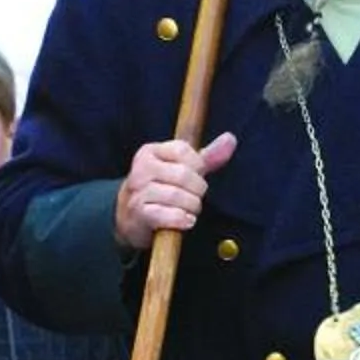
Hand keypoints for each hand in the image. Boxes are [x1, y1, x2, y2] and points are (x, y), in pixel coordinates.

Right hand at [114, 132, 237, 253]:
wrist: (128, 217)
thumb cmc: (160, 190)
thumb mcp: (180, 169)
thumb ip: (207, 157)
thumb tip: (230, 139)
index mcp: (150, 152)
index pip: (183, 150)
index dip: (198, 167)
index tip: (195, 177)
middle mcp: (141, 169)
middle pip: (184, 175)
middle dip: (197, 191)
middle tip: (194, 198)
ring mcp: (138, 191)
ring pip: (178, 196)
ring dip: (192, 207)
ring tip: (188, 211)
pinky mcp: (139, 214)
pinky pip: (170, 215)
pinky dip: (183, 220)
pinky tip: (184, 221)